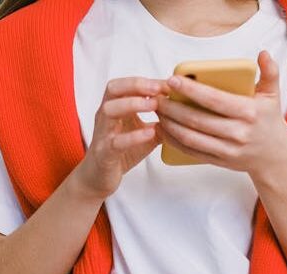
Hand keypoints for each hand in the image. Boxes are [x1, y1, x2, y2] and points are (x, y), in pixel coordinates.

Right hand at [73, 77, 164, 199]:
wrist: (100, 177)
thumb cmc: (123, 151)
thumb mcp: (146, 132)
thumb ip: (161, 120)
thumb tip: (185, 109)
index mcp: (115, 107)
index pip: (125, 84)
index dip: (145, 81)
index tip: (167, 83)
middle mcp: (105, 116)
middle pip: (113, 89)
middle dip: (136, 85)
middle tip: (158, 89)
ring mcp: (103, 134)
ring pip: (109, 110)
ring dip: (132, 104)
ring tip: (154, 105)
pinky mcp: (104, 153)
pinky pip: (115, 142)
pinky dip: (133, 136)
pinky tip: (150, 133)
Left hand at [156, 51, 286, 176]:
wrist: (275, 156)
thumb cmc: (269, 120)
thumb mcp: (273, 95)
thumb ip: (269, 72)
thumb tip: (263, 53)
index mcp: (249, 112)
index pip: (214, 99)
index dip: (191, 90)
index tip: (172, 80)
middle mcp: (238, 133)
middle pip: (197, 119)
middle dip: (173, 108)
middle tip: (157, 97)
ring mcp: (228, 150)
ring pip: (191, 137)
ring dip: (170, 125)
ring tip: (158, 112)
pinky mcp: (220, 161)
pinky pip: (192, 152)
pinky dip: (174, 141)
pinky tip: (164, 130)